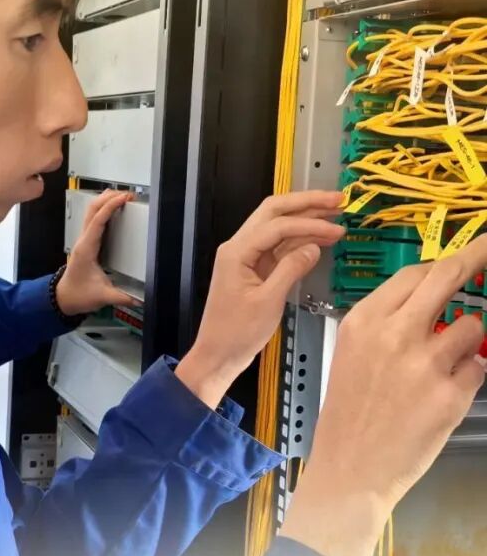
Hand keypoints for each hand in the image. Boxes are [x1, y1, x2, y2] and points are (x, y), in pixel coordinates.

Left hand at [55, 188, 141, 317]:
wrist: (63, 298)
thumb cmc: (78, 295)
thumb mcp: (102, 296)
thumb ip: (122, 296)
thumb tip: (140, 297)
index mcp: (87, 249)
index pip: (98, 221)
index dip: (110, 206)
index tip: (124, 198)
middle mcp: (83, 241)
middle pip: (92, 209)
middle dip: (108, 197)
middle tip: (127, 194)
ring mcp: (83, 240)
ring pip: (91, 212)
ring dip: (105, 201)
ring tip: (123, 197)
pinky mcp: (86, 242)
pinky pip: (93, 220)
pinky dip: (104, 210)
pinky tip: (114, 210)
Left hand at [176, 191, 346, 409]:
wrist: (218, 355)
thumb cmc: (237, 333)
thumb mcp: (268, 302)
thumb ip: (291, 269)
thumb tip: (314, 246)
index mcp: (237, 252)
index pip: (277, 225)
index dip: (309, 224)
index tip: (336, 227)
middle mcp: (239, 247)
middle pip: (274, 212)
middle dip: (305, 203)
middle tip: (336, 200)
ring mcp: (247, 257)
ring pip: (278, 227)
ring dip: (305, 219)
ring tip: (335, 215)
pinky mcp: (255, 269)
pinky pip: (279, 246)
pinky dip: (300, 240)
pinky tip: (320, 239)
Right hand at [280, 239, 486, 555]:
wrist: (350, 469)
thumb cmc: (350, 415)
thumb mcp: (352, 354)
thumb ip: (387, 322)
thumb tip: (430, 300)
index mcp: (365, 320)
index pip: (416, 273)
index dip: (446, 264)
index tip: (464, 256)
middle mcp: (395, 334)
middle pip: (448, 277)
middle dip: (477, 259)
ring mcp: (425, 364)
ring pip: (474, 326)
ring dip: (469, 341)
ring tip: (445, 365)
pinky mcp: (450, 395)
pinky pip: (478, 368)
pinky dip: (468, 378)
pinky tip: (442, 395)